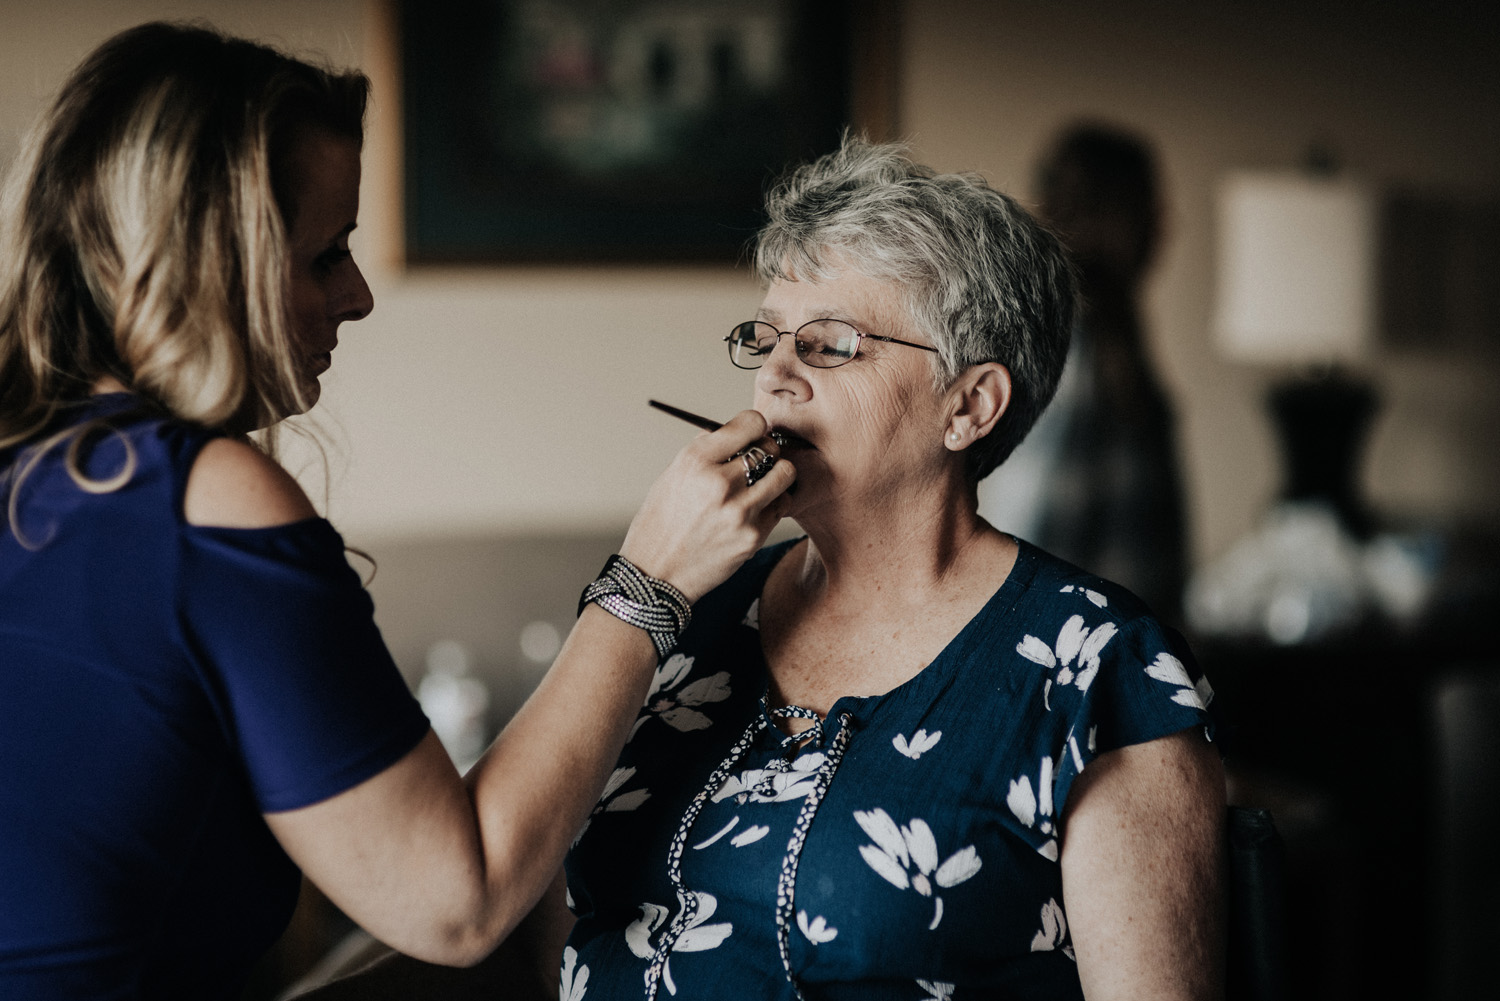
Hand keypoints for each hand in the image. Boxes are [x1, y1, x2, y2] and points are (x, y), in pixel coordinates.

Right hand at [618, 410, 795, 602]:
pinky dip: (773, 502)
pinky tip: (757, 507)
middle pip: (769, 447)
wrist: (655, 576)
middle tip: (757, 460)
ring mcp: (739, 512)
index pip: (749, 423)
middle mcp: (719, 483)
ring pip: (785, 473)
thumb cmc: (660, 524)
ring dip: (777, 474)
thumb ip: (705, 452)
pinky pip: (782, 505)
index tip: (753, 432)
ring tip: (762, 482)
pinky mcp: (753, 537)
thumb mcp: (671, 477)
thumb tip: (733, 432)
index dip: (754, 425)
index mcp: (695, 461)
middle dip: (766, 449)